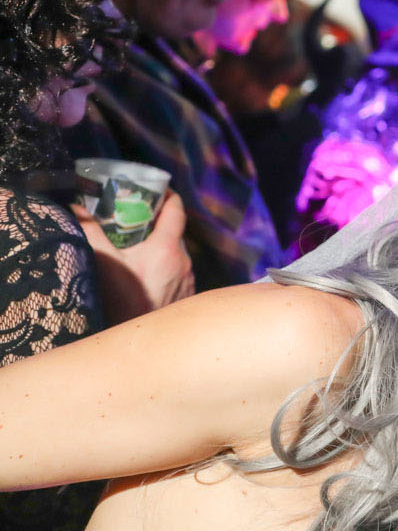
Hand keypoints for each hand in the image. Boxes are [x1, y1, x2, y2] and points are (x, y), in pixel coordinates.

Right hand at [72, 191, 195, 324]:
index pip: (176, 211)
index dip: (168, 195)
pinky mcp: (187, 295)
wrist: (140, 342)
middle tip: (137, 215)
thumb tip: (75, 208)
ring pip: (177, 253)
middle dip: (158, 222)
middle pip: (175, 232)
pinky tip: (147, 272)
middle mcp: (184, 261)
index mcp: (168, 248)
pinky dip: (165, 266)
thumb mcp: (103, 262)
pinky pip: (178, 272)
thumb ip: (89, 231)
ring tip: (138, 244)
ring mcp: (188, 280)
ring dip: (161, 246)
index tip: (157, 188)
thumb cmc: (122, 301)